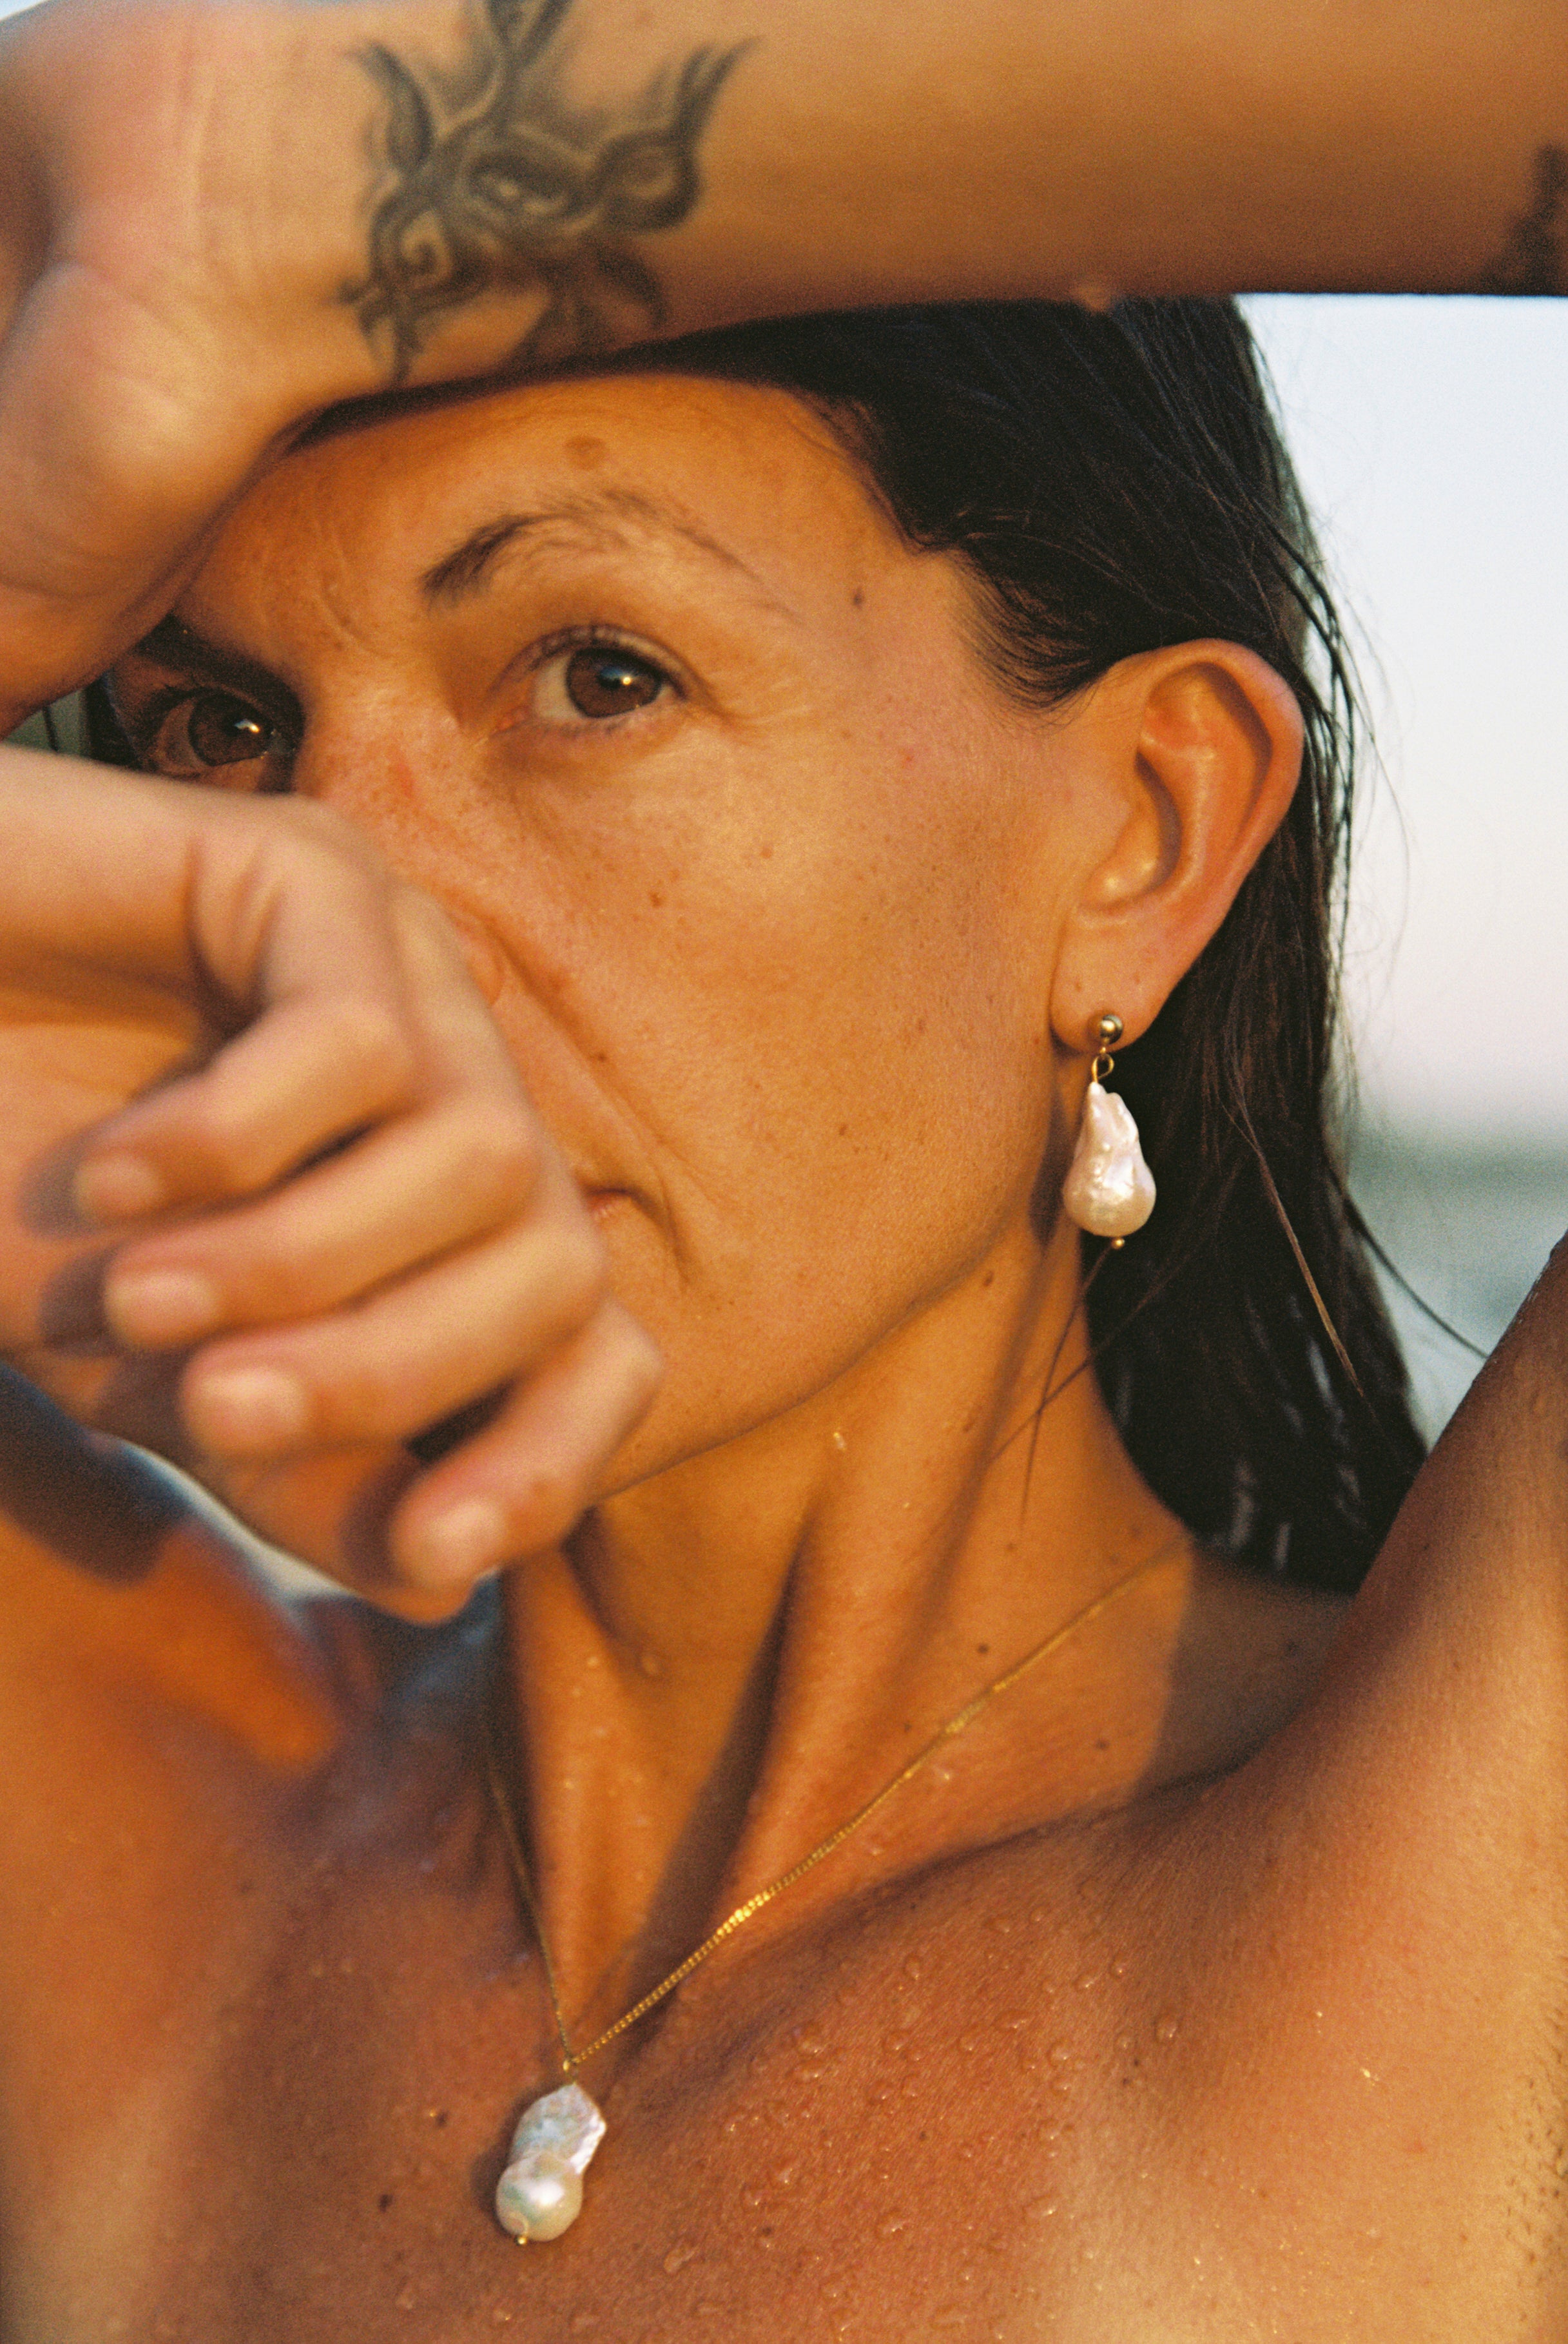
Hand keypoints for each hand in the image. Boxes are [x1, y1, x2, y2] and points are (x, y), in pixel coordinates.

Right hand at [0, 750, 660, 1614]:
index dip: (551, 1461)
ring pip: (478, 1161)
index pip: (598, 1348)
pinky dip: (226, 1145)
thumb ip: (307, 1468)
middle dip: (395, 1375)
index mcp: (448, 1212)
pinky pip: (357, 1045)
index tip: (433, 1547)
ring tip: (139, 1298)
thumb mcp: (169, 1375)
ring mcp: (403, 967)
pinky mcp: (315, 871)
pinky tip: (112, 1176)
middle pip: (559, 1269)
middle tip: (212, 1414)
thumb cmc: (11, 1198)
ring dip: (296, 1265)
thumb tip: (453, 1576)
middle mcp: (459, 1085)